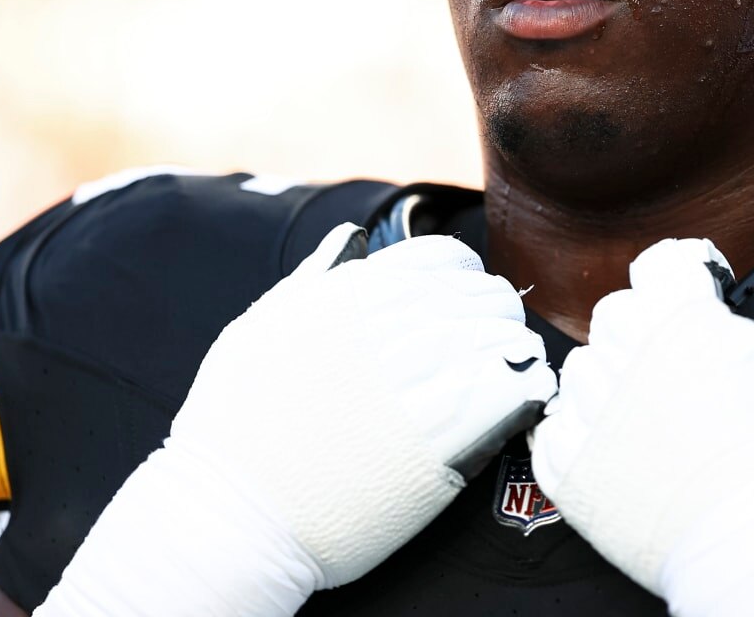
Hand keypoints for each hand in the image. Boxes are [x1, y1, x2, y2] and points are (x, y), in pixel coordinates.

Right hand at [40, 224, 556, 615]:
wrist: (229, 515)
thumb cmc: (233, 425)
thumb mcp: (259, 328)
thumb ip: (314, 277)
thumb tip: (353, 239)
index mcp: (351, 295)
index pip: (445, 259)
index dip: (464, 277)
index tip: (463, 301)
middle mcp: (389, 328)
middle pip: (483, 297)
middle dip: (496, 314)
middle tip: (494, 339)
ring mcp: (417, 381)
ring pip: (503, 340)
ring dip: (514, 350)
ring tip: (512, 367)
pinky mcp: (439, 441)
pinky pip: (510, 395)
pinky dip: (524, 391)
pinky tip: (520, 400)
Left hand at [529, 218, 753, 616]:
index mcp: (678, 320)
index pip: (662, 263)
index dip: (692, 274)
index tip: (713, 298)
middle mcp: (621, 361)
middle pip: (618, 313)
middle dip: (653, 325)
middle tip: (699, 364)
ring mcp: (589, 422)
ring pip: (583, 370)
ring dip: (616, 378)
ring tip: (667, 410)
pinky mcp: (571, 479)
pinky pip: (556, 434)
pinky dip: (585, 436)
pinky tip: (628, 451)